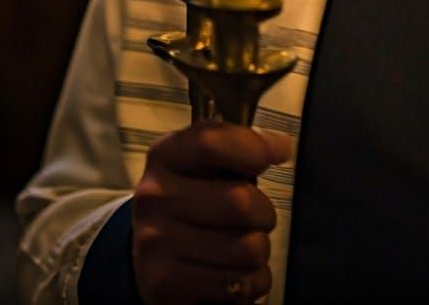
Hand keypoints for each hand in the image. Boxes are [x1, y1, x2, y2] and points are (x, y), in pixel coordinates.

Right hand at [132, 120, 292, 303]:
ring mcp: (156, 243)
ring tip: (245, 244)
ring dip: (259, 248)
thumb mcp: (205, 161)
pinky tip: (239, 271)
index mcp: (165, 155)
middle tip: (258, 216)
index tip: (278, 153)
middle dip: (264, 212)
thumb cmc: (194, 195)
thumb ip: (238, 145)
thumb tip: (280, 147)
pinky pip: (240, 283)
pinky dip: (254, 280)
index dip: (254, 148)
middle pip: (240, 201)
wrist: (149, 250)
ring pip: (247, 247)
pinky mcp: (165, 284)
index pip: (211, 143)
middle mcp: (154, 197)